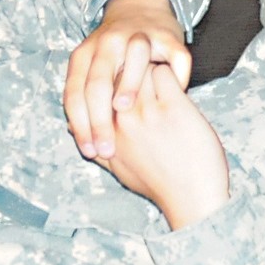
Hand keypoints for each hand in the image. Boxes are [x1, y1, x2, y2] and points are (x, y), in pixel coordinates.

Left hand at [65, 0, 192, 160]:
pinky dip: (175, 76)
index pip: (76, 92)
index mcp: (85, 55)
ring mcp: (140, 35)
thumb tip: (72, 132)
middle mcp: (108, 42)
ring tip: (125, 110)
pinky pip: (174, 56)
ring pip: (134, 57)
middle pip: (98, 80)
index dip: (81, 124)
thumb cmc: (115, 55)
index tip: (90, 151)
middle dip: (99, 118)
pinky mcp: (169, 36)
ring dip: (128, 82)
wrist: (140, 7)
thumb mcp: (92, 70)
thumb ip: (82, 98)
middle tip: (107, 147)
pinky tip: (175, 97)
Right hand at [89, 51, 230, 231]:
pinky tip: (176, 83)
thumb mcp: (118, 169)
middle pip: (117, 75)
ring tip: (157, 72)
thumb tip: (71, 131)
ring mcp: (148, 111)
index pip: (99, 90)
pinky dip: (170, 72)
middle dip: (127, 68)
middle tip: (139, 65)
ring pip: (140, 69)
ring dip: (148, 66)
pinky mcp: (174, 106)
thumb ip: (96, 147)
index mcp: (109, 133)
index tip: (122, 80)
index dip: (110, 81)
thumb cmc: (158, 184)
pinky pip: (165, 73)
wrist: (192, 198)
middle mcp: (124, 120)